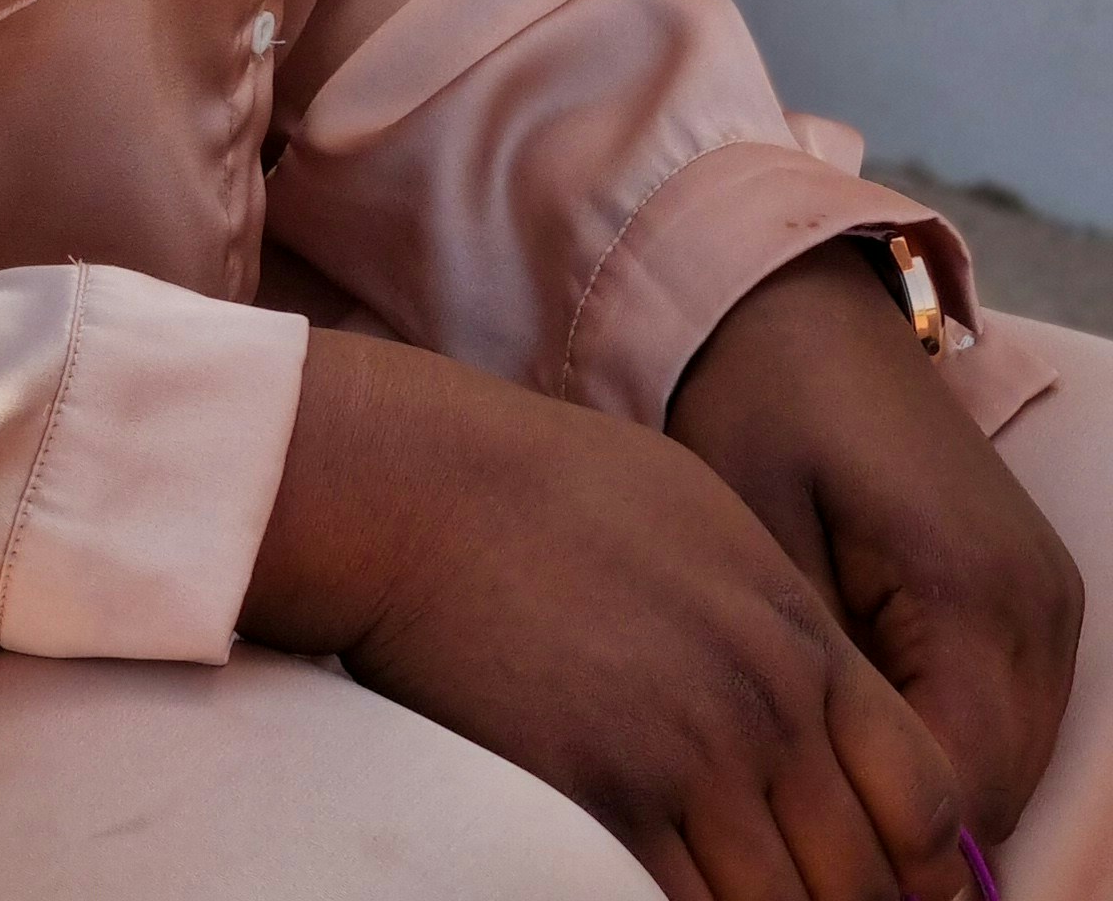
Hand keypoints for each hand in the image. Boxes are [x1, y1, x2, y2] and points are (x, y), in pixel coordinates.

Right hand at [244, 325, 976, 899]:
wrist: (418, 486)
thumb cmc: (544, 486)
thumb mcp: (701, 517)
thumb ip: (779, 621)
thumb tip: (819, 705)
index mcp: (799, 633)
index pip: (928, 800)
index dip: (925, 871)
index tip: (894, 889)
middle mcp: (766, 704)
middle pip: (863, 878)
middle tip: (803, 899)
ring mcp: (689, 757)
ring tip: (735, 896)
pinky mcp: (605, 798)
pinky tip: (672, 895)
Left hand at [670, 243, 1083, 854]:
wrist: (797, 300)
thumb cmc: (756, 400)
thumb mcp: (755, 536)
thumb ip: (805, 674)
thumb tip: (815, 794)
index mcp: (972, 590)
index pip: (958, 787)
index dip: (880, 840)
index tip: (795, 840)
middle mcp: (1036, 605)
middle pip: (997, 789)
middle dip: (907, 824)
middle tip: (800, 823)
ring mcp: (1046, 598)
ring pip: (1010, 761)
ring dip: (927, 784)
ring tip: (820, 774)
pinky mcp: (1030, 591)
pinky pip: (1009, 711)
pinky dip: (945, 735)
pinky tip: (857, 721)